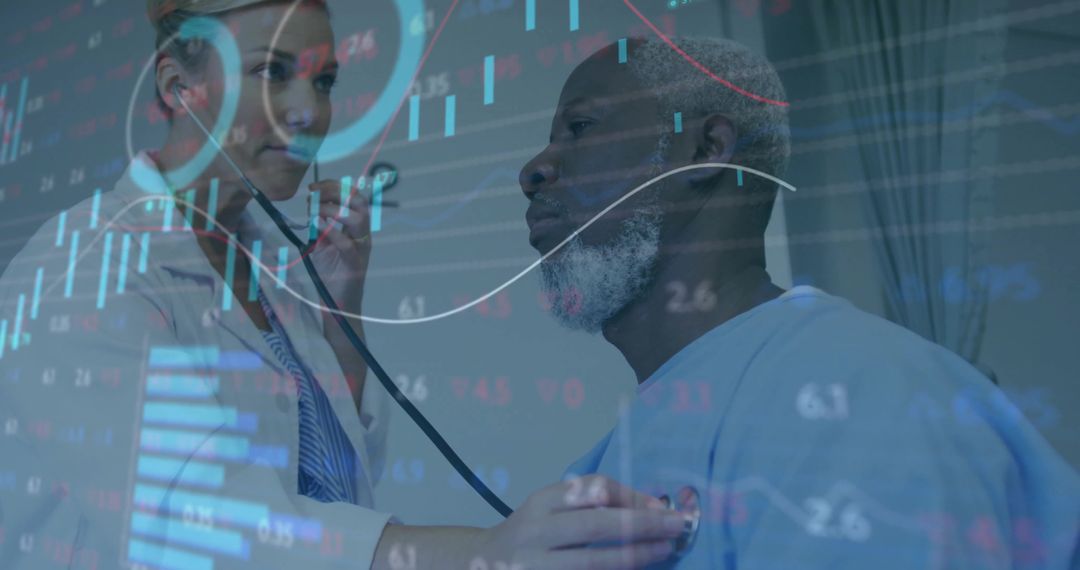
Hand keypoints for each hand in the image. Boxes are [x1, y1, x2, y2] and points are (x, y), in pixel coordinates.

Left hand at [306, 178, 370, 315]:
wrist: (336, 303)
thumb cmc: (330, 274)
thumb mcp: (322, 245)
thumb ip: (321, 226)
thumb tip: (313, 206)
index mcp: (357, 228)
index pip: (354, 197)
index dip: (335, 186)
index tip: (313, 187)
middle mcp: (363, 235)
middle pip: (359, 202)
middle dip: (335, 191)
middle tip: (312, 194)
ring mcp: (361, 249)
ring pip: (358, 219)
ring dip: (333, 209)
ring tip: (314, 211)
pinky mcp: (355, 264)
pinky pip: (347, 243)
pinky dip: (331, 231)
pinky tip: (316, 225)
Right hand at [471, 475, 684, 568]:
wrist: (481, 565)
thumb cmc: (529, 535)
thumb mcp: (548, 509)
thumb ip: (588, 505)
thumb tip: (651, 507)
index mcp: (541, 502)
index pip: (592, 489)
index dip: (632, 497)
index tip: (662, 507)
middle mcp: (535, 531)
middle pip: (596, 524)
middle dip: (642, 524)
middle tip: (678, 525)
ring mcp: (534, 565)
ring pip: (592, 561)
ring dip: (635, 555)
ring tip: (665, 550)